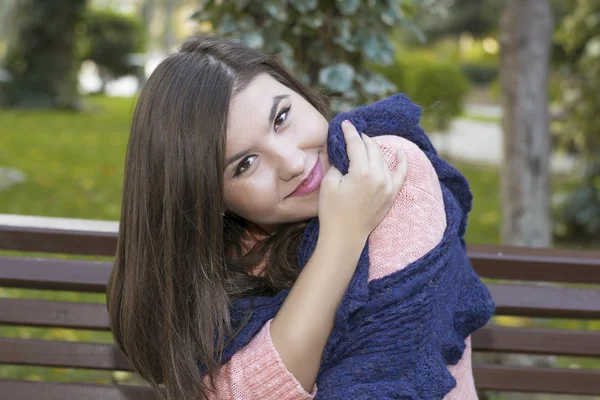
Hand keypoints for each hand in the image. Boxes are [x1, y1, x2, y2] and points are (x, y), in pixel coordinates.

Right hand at [318, 120, 407, 241]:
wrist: (344, 237)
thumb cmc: (332, 211)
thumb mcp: (328, 183)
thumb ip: (337, 163)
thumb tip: (342, 153)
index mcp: (361, 172)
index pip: (356, 144)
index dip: (349, 132)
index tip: (344, 123)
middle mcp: (378, 176)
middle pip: (371, 148)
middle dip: (361, 138)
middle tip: (352, 133)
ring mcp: (387, 186)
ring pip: (383, 158)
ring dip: (374, 149)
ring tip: (365, 144)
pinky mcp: (391, 195)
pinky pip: (401, 174)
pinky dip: (403, 162)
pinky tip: (401, 152)